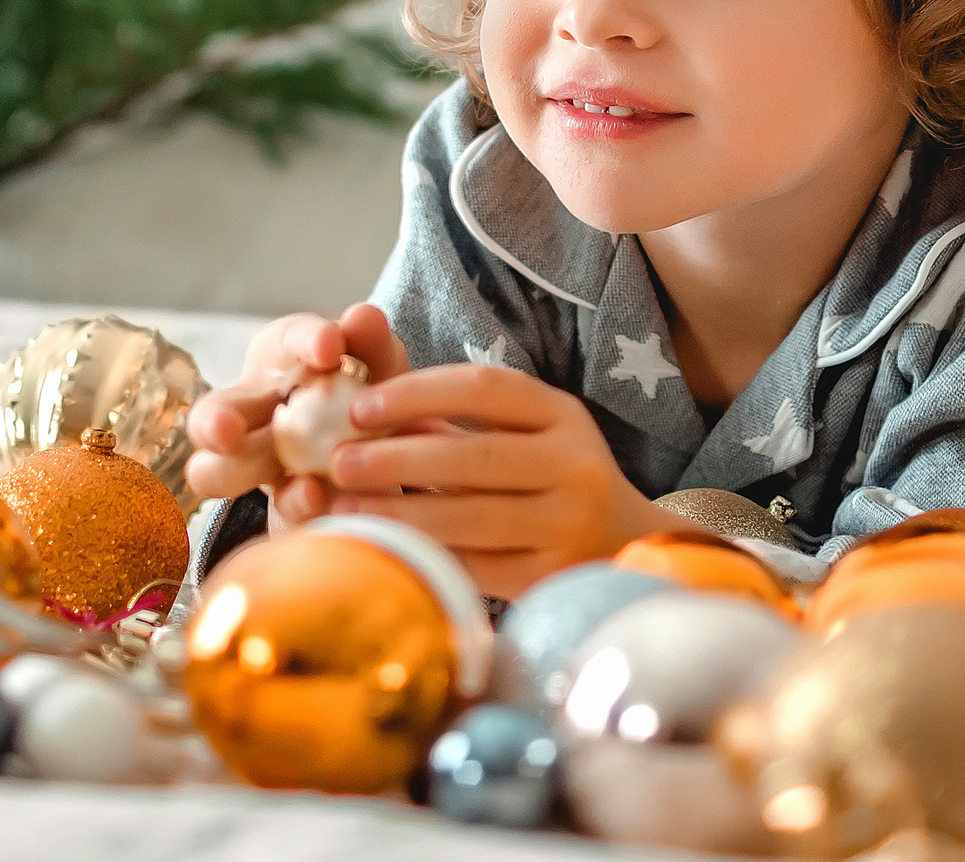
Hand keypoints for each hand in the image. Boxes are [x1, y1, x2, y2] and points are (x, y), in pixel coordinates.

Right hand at [184, 303, 408, 525]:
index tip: (332, 346)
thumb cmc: (365, 386)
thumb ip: (370, 339)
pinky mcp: (282, 502)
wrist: (379, 448)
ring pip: (213, 471)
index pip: (288, 341)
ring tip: (296, 480)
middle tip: (227, 431)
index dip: (307, 342)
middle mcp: (253, 410)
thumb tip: (362, 317)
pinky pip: (275, 510)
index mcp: (280, 358)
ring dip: (234, 473)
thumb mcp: (376, 361)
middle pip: (211, 414)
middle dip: (212, 422)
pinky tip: (321, 499)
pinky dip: (297, 506)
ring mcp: (258, 462)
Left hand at [326, 363, 672, 598]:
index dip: (417, 393)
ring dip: (402, 513)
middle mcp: (575, 464)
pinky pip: (478, 566)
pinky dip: (428, 555)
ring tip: (348, 509)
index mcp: (562, 414)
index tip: (361, 407)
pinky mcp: (552, 576)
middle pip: (475, 455)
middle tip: (339, 462)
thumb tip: (368, 413)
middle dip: (398, 459)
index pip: (483, 388)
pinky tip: (387, 550)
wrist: (624, 544)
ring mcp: (568, 523)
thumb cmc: (550, 477)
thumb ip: (458, 420)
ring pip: (473, 517)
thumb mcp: (525, 433)